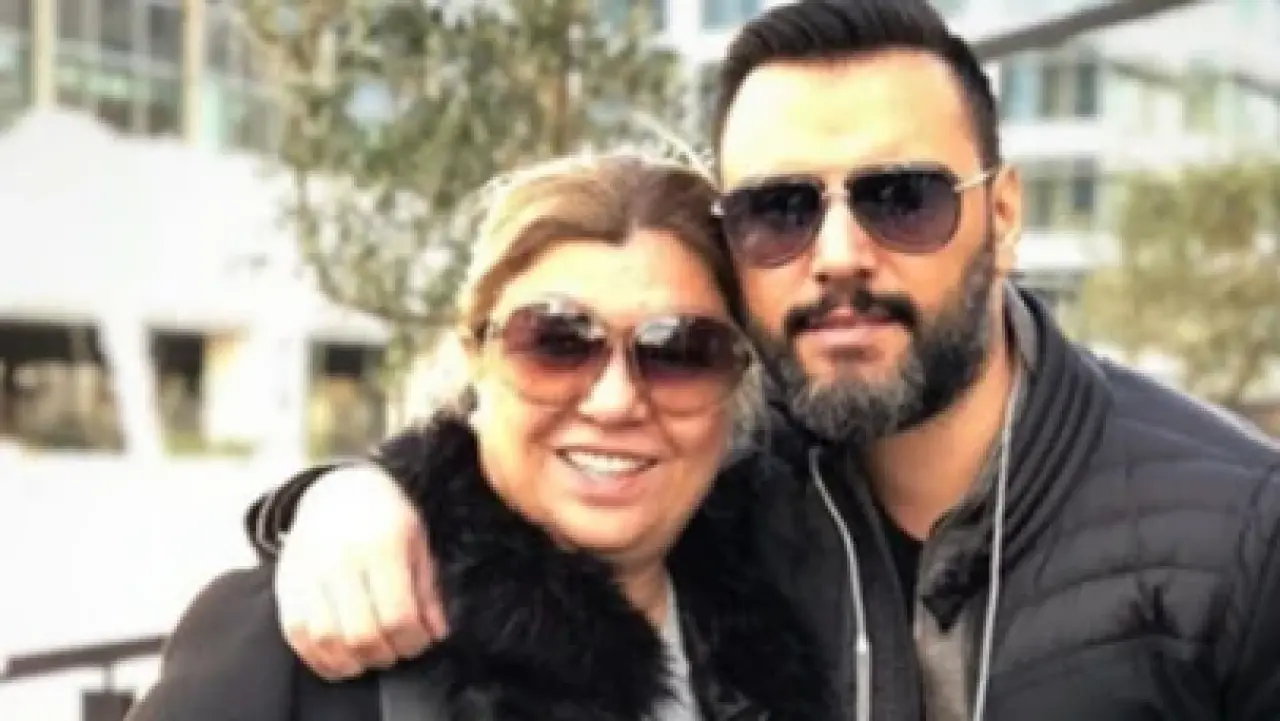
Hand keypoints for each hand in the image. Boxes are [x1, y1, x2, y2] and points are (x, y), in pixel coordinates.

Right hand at [273, 464, 446, 679]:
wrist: (338, 489)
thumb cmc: (386, 518)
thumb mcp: (417, 543)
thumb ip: (427, 591)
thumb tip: (435, 633)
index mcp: (381, 546)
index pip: (397, 615)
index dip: (413, 640)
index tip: (420, 641)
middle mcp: (341, 560)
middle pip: (361, 633)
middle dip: (384, 654)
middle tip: (395, 651)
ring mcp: (308, 572)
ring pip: (325, 638)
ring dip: (350, 662)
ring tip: (368, 659)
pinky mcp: (286, 583)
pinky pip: (296, 633)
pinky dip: (317, 657)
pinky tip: (338, 661)